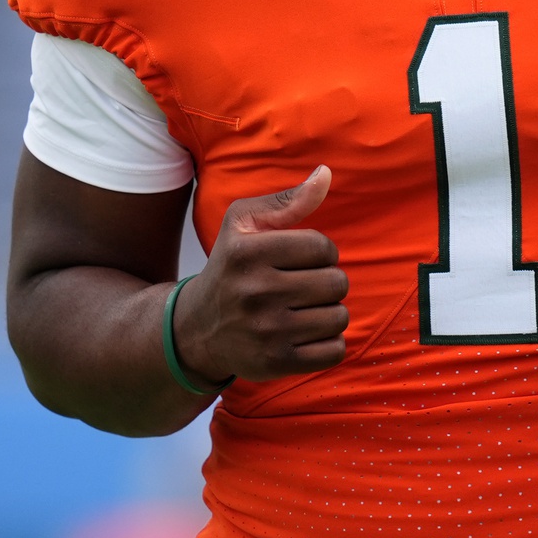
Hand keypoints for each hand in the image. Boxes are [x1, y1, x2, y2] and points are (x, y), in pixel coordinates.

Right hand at [172, 166, 348, 385]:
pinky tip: (308, 334)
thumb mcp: (244, 224)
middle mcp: (256, 291)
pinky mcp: (277, 363)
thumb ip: (287, 200)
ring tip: (306, 309)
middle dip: (327, 282)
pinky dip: (329, 342)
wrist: (198, 329)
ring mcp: (267, 331)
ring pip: (339, 316)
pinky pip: (334, 350)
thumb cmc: (230, 267)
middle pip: (336, 282)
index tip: (305, 259)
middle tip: (306, 286)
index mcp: (248, 252)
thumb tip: (326, 174)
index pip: (322, 246)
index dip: (322, 251)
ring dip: (330, 312)